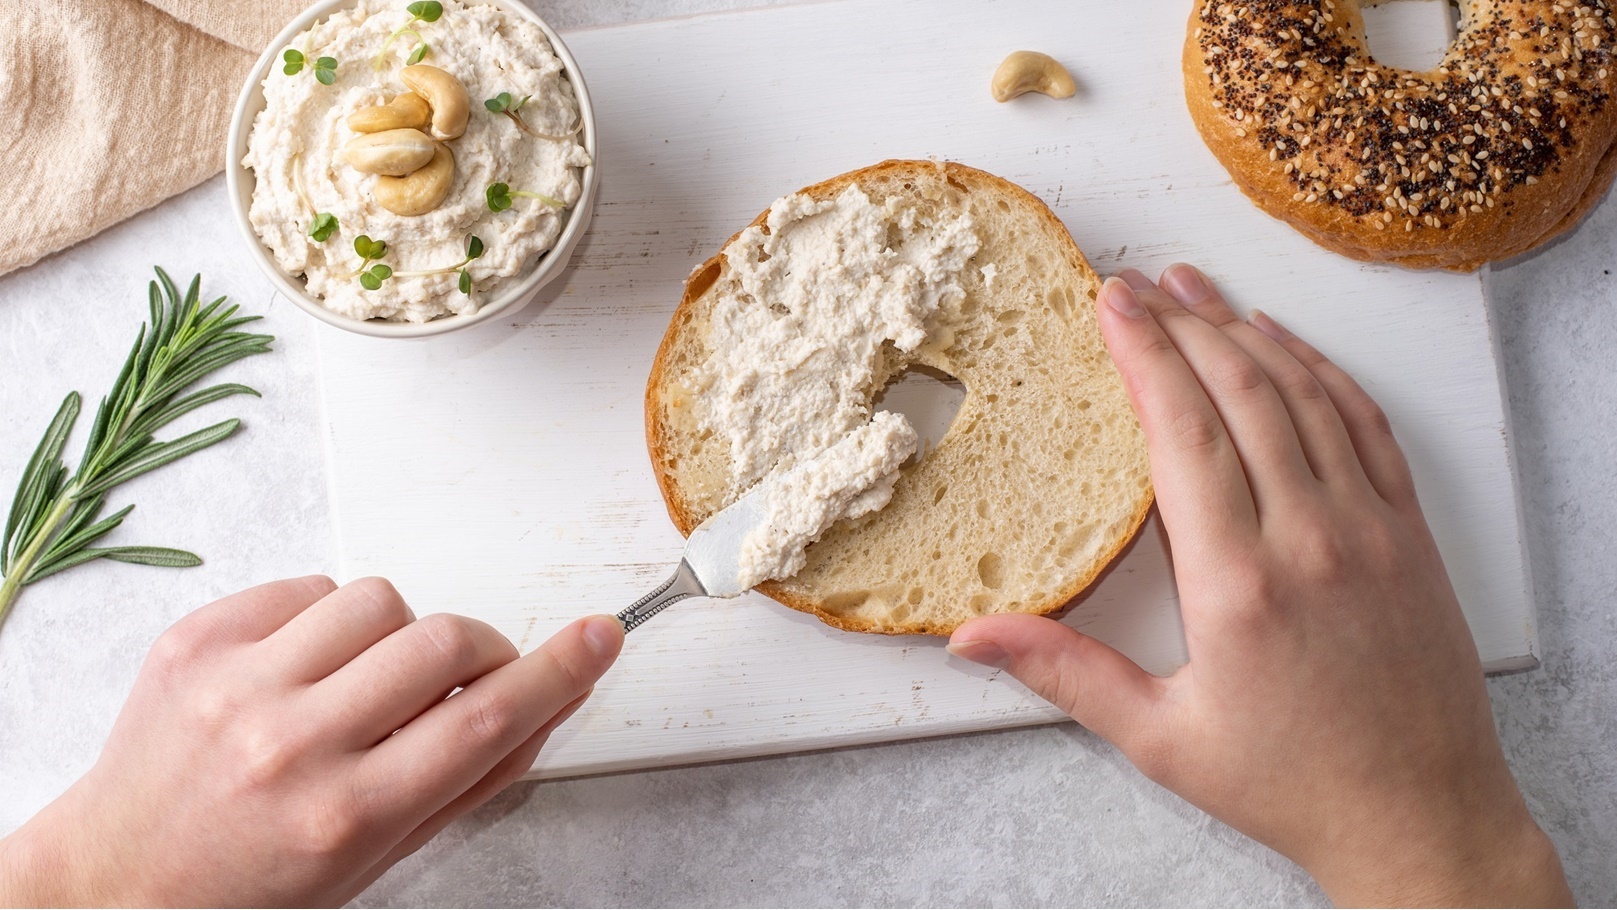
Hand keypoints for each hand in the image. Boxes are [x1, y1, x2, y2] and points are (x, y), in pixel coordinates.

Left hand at [0, 576, 622, 906]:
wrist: (119, 882)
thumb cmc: (252, 885)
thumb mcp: (379, 860)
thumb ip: (469, 782)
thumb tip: (545, 706)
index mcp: (347, 815)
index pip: (487, 719)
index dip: (559, 671)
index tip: (598, 637)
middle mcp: (291, 745)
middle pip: (444, 643)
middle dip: (482, 650)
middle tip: (473, 673)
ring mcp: (237, 686)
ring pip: (380, 599)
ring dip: (400, 633)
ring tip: (370, 679)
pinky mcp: (197, 640)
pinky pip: (308, 585)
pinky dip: (329, 616)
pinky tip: (311, 664)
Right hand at [947, 266, 1571, 905]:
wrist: (1420, 815)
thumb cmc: (1290, 782)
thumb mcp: (1160, 737)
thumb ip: (1063, 673)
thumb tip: (969, 639)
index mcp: (1238, 583)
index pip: (1184, 432)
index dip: (1145, 355)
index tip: (1112, 304)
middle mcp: (1310, 538)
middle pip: (1243, 393)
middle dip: (1183, 323)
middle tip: (1138, 282)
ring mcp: (1370, 528)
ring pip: (1306, 395)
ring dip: (1247, 330)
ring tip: (1198, 287)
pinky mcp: (1409, 534)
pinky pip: (1366, 425)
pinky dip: (1323, 371)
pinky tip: (1286, 343)